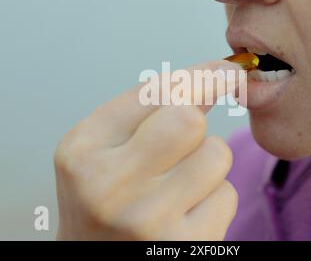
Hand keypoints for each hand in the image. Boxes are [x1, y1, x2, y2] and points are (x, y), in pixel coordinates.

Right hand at [54, 60, 242, 239]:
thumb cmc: (103, 200)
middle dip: (200, 115)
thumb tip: (214, 76)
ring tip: (181, 179)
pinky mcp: (184, 246)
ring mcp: (148, 220)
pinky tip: (188, 210)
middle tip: (200, 120)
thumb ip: (145, 111)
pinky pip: (227, 195)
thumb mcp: (100, 149)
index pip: (155, 93)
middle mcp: (110, 185)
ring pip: (216, 155)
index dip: (201, 75)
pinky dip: (215, 196)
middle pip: (188, 120)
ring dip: (208, 159)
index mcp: (83, 149)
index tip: (226, 69)